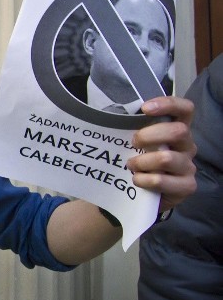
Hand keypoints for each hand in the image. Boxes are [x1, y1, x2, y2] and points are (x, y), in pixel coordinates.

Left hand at [129, 96, 196, 210]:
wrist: (143, 195)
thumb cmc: (140, 163)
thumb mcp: (138, 144)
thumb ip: (135, 130)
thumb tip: (112, 116)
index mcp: (177, 130)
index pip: (185, 109)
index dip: (168, 104)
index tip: (145, 108)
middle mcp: (187, 146)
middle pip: (178, 131)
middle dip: (149, 135)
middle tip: (133, 143)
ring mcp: (188, 166)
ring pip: (167, 158)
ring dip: (142, 161)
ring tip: (131, 165)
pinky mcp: (187, 186)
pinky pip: (161, 180)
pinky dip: (144, 180)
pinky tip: (137, 180)